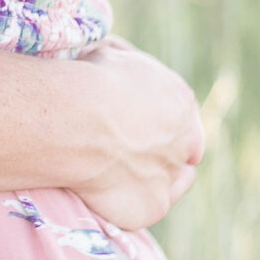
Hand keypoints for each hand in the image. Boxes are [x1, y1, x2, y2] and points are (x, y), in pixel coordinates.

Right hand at [54, 38, 204, 227]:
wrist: (73, 120)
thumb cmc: (85, 80)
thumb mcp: (111, 53)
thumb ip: (127, 65)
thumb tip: (121, 65)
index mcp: (180, 99)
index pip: (181, 114)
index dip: (162, 120)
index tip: (140, 125)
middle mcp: (186, 138)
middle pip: (183, 149)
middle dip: (161, 148)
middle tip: (126, 148)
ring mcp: (171, 174)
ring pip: (172, 180)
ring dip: (153, 176)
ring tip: (118, 171)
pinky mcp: (154, 206)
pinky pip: (151, 206)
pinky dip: (135, 201)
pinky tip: (113, 192)